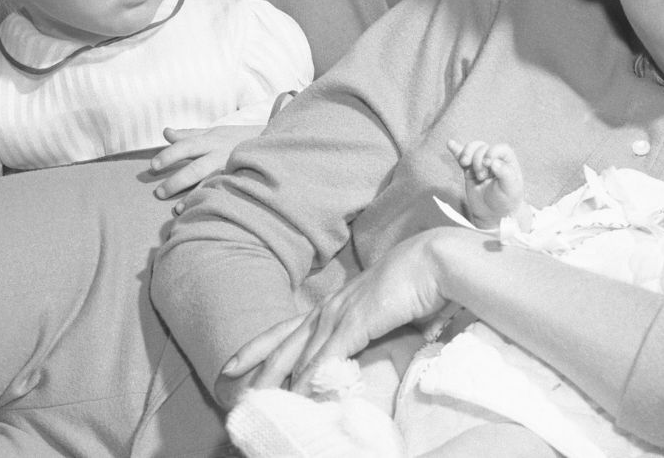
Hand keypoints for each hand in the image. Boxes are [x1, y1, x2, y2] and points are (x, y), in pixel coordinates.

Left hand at [151, 124, 264, 203]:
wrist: (272, 142)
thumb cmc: (235, 139)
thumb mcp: (213, 133)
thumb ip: (189, 135)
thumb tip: (166, 132)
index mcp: (211, 140)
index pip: (187, 146)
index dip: (170, 155)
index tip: (153, 166)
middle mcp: (221, 154)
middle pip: (197, 168)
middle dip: (178, 181)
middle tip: (159, 193)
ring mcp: (232, 169)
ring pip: (211, 183)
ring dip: (195, 196)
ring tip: (179, 210)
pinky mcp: (242, 182)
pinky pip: (226, 193)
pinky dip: (215, 201)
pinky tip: (204, 212)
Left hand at [219, 228, 452, 397]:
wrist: (434, 261)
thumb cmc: (416, 284)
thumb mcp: (385, 312)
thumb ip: (372, 332)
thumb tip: (366, 358)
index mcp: (335, 303)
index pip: (287, 327)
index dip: (259, 346)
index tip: (234, 363)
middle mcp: (330, 306)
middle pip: (283, 341)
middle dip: (257, 367)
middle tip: (229, 388)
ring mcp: (341, 312)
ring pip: (299, 352)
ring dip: (279, 379)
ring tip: (261, 402)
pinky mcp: (357, 321)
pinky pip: (327, 356)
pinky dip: (310, 376)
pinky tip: (298, 393)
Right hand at [448, 139, 524, 226]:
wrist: (494, 214)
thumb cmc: (506, 201)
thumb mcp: (511, 189)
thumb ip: (505, 174)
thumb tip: (494, 162)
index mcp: (507, 161)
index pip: (498, 148)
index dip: (491, 152)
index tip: (488, 164)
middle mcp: (494, 159)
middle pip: (482, 147)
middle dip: (478, 160)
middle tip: (481, 177)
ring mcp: (480, 164)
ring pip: (471, 149)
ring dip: (466, 155)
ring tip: (465, 165)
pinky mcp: (469, 170)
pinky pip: (461, 157)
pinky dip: (456, 150)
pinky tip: (450, 144)